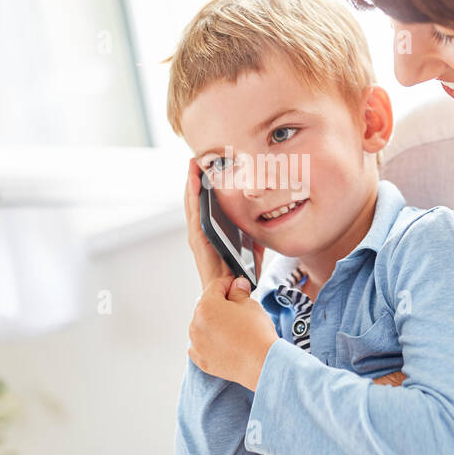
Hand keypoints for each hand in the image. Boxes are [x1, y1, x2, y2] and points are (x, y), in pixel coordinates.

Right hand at [184, 159, 264, 289]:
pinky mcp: (199, 243)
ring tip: (193, 166)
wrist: (236, 294)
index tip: (206, 168)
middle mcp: (203, 235)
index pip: (206, 206)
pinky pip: (195, 216)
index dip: (204, 187)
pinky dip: (193, 199)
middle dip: (195, 181)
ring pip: (192, 207)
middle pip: (196, 203)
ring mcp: (199, 239)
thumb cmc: (242, 274)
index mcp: (213, 234)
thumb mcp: (253, 248)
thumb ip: (253, 233)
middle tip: (196, 160)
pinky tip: (195, 183)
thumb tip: (263, 218)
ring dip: (191, 185)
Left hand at [187, 275, 277, 390]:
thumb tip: (237, 285)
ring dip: (215, 324)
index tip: (237, 287)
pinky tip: (227, 343)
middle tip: (240, 309)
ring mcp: (197, 344)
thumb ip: (239, 291)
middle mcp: (196, 324)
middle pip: (208, 307)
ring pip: (204, 326)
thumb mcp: (250, 304)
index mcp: (206, 306)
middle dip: (222, 305)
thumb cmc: (256, 334)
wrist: (262, 363)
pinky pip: (202, 345)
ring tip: (235, 329)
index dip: (229, 284)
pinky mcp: (201, 360)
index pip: (216, 286)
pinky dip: (211, 342)